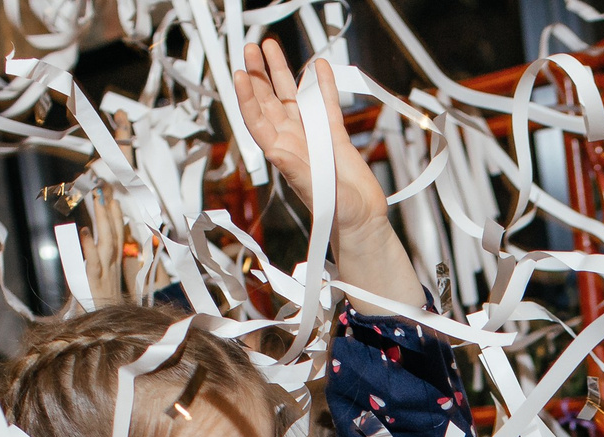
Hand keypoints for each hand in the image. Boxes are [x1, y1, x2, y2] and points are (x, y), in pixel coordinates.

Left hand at [237, 44, 391, 247]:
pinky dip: (322, 85)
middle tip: (251, 48)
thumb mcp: (314, 192)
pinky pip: (326, 105)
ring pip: (293, 97)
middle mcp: (294, 141)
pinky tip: (319, 66)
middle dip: (259, 74)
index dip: (248, 97)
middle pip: (270, 101)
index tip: (241, 73)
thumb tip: (275, 150)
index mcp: (284, 154)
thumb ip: (295, 171)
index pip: (258, 120)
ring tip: (272, 48)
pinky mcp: (335, 136)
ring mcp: (314, 136)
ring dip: (282, 73)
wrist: (363, 222)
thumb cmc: (336, 216)